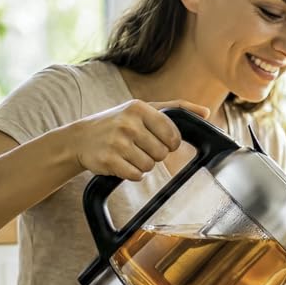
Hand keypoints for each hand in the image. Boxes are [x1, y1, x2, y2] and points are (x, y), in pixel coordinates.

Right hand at [67, 100, 209, 180]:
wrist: (80, 138)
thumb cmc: (118, 122)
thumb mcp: (144, 109)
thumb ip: (176, 109)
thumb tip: (205, 112)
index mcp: (139, 108)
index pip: (173, 135)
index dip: (170, 143)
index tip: (160, 141)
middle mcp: (128, 123)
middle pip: (162, 153)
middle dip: (154, 154)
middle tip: (138, 146)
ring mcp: (116, 142)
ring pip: (149, 166)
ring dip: (142, 164)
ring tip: (128, 153)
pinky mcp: (108, 160)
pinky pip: (136, 176)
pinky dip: (131, 173)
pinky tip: (121, 162)